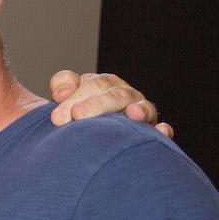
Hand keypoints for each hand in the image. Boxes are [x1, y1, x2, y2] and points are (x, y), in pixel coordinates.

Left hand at [49, 71, 172, 138]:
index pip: (92, 84)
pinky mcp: (150, 130)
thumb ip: (62, 85)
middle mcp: (123, 94)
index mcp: (102, 84)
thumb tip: (62, 92)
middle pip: (114, 94)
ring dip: (137, 110)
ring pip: (140, 107)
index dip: (75, 96)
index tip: (57, 116)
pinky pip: (159, 129)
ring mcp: (139, 111)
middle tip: (76, 115)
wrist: (82, 136)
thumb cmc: (72, 115)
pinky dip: (162, 129)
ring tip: (132, 112)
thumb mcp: (65, 97)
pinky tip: (161, 130)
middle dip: (95, 104)